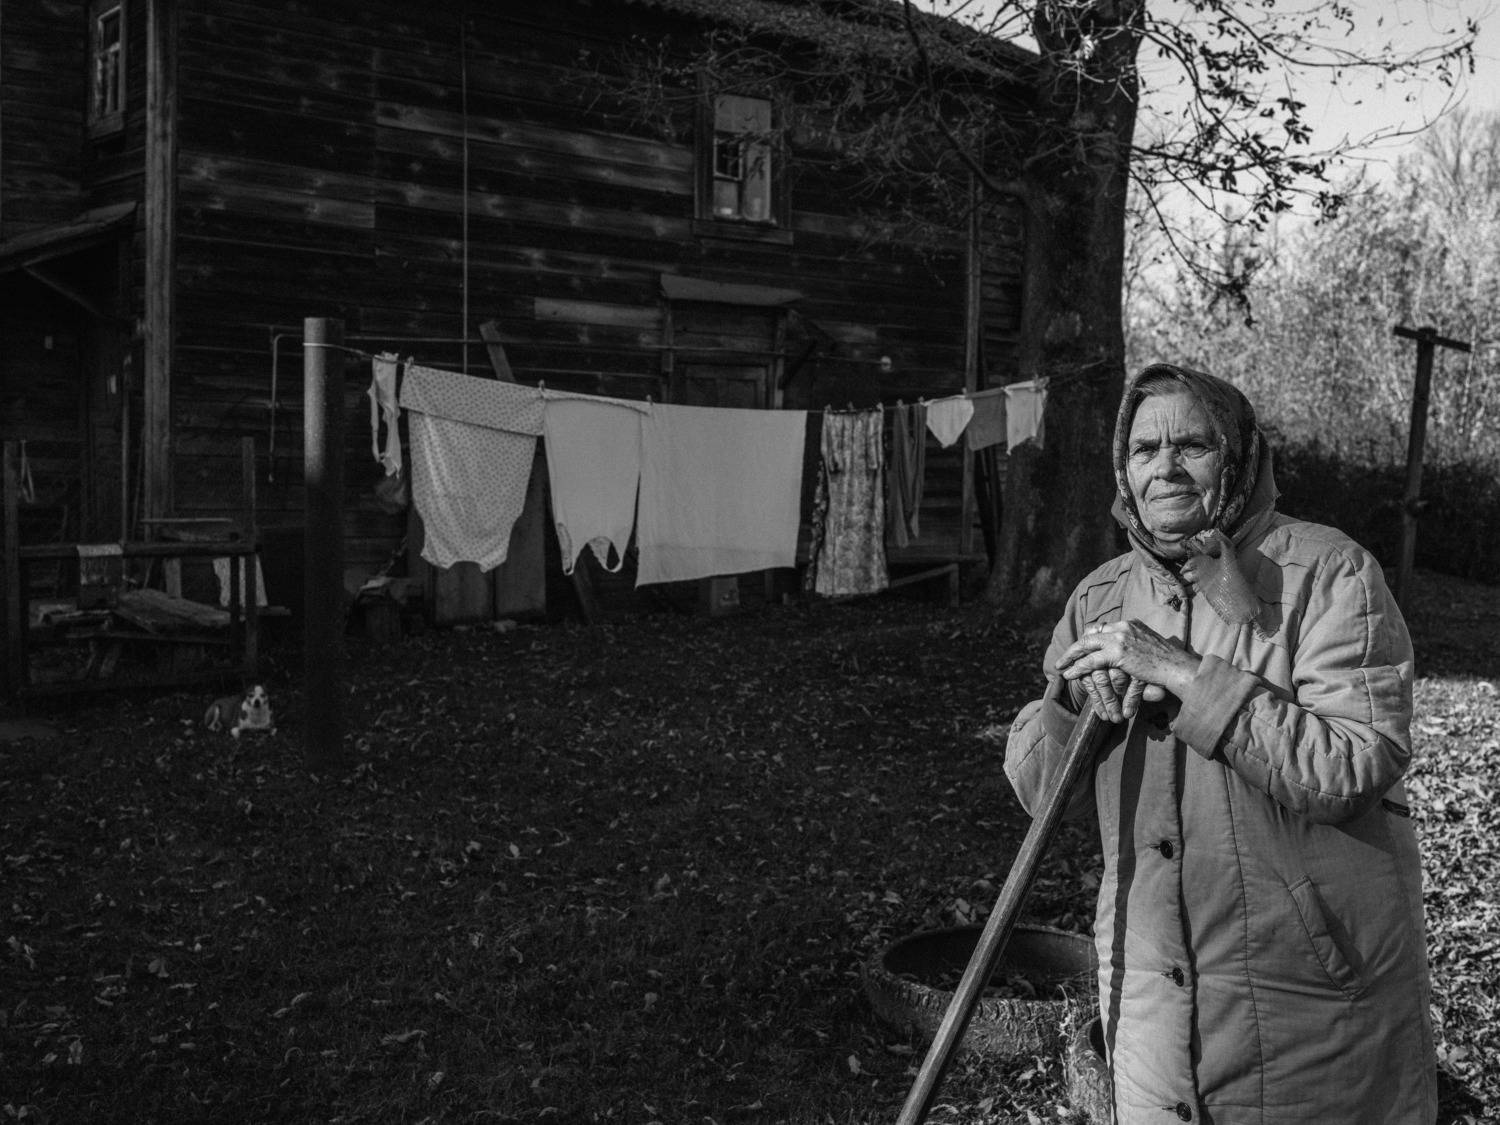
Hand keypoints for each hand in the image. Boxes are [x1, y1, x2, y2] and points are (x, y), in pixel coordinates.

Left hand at [1054, 620, 1201, 721]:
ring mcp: (1120, 637)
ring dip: (1070, 656)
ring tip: (1060, 666)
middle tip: (1063, 657)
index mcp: (1130, 623)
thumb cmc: (1168, 662)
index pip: (1101, 627)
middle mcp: (1123, 626)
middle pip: (1090, 633)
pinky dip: (1077, 667)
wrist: (1177, 667)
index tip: (1079, 648)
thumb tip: (1126, 652)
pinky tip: (1069, 674)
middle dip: (1075, 646)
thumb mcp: (1149, 645)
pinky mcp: (1119, 652)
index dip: (1087, 638)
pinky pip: (1091, 660)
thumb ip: (1135, 643)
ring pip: (1086, 645)